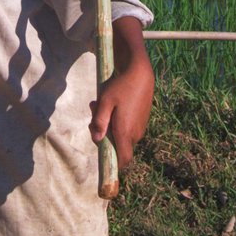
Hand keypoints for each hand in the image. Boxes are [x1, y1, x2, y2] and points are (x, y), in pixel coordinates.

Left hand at [88, 18, 153, 169]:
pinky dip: (117, 120)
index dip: (113, 163)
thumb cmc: (121, 86)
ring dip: (109, 124)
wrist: (140, 72)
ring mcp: (140, 126)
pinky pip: (127, 126)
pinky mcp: (142, 119)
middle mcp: (135, 133)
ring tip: (98, 103)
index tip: (102, 155)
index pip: (122, 160)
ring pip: (121, 134)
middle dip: (103, 134)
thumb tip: (96, 139)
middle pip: (117, 146)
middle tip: (93, 112)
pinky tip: (111, 102)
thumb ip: (100, 122)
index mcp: (125, 132)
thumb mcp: (105, 101)